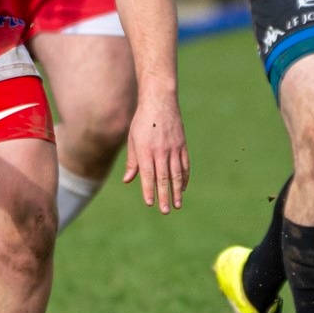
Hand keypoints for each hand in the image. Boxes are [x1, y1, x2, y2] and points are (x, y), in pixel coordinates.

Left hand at [122, 90, 187, 214]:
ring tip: (177, 204)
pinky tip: (182, 188)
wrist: (160, 101)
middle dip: (164, 196)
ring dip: (176, 191)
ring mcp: (173, 148)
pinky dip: (184, 177)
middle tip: (165, 211)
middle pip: (163, 178)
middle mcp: (160, 151)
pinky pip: (185, 165)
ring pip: (176, 174)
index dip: (149, 190)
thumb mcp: (132, 139)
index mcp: (145, 150)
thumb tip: (129, 180)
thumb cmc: (142, 121)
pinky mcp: (182, 145)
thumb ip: (133, 161)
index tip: (150, 203)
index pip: (148, 175)